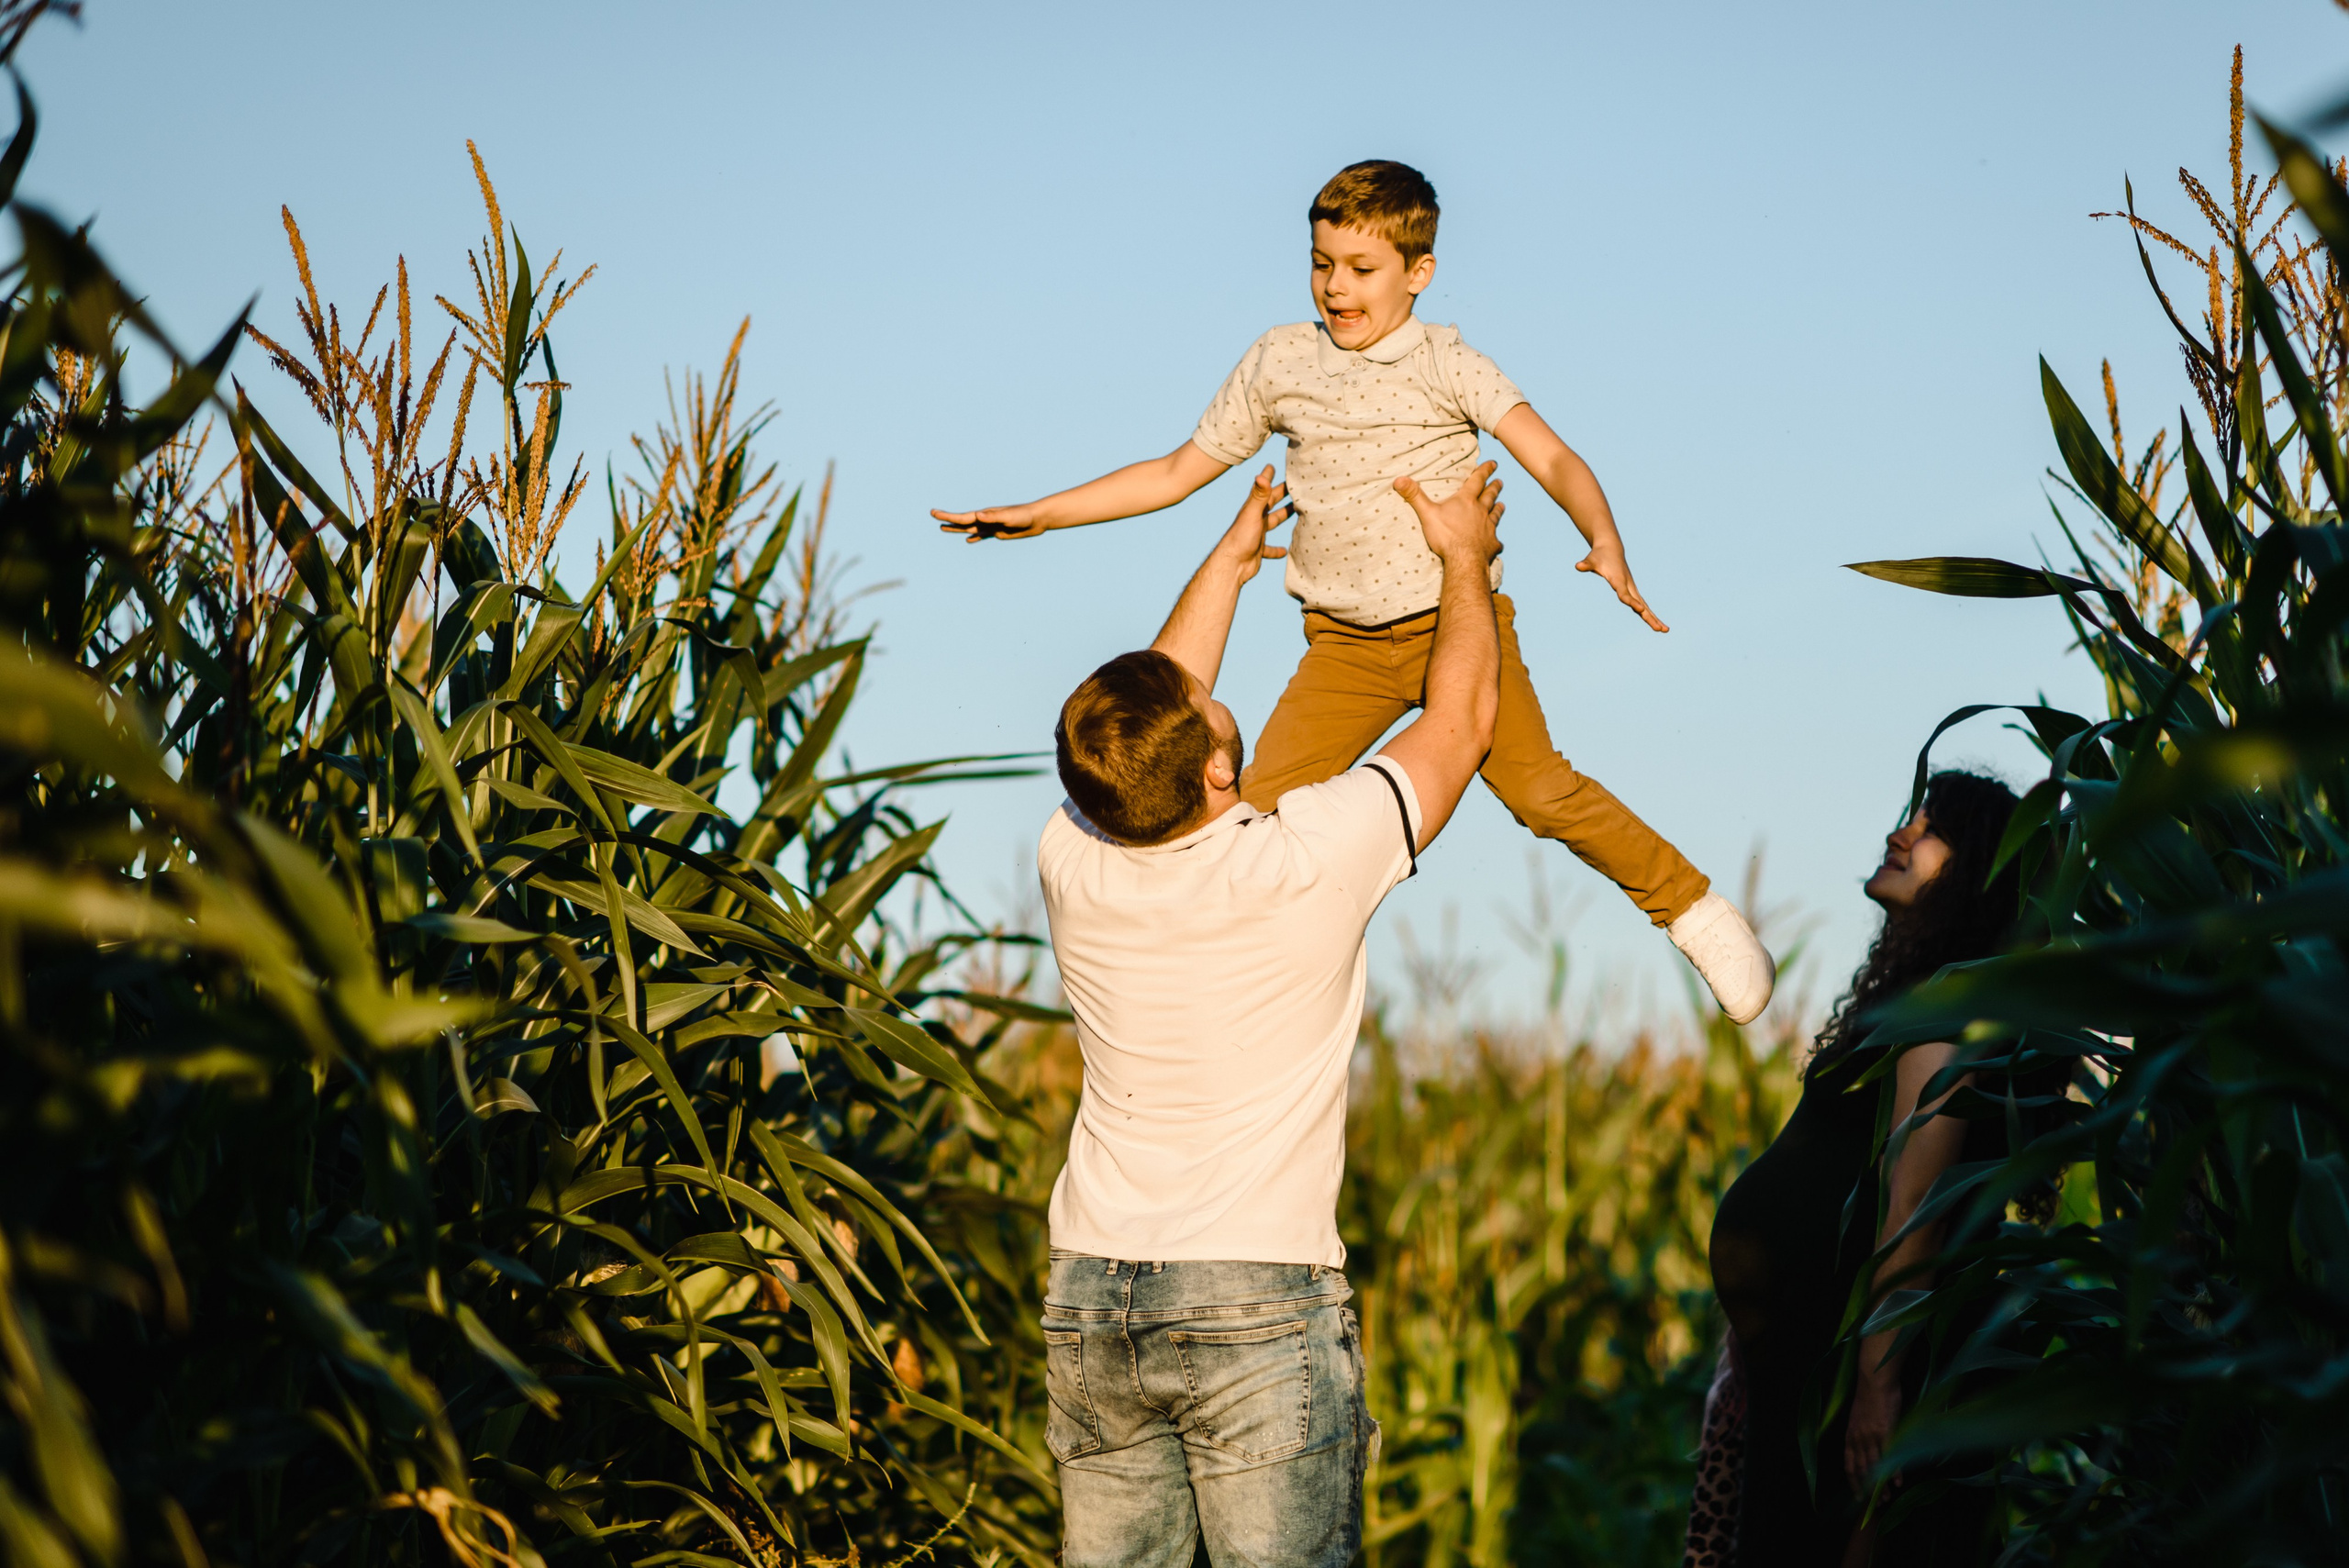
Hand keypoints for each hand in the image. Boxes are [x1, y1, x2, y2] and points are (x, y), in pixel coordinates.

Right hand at [932, 503, 1048, 541]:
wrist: (1037, 519)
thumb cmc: (1024, 516)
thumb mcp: (1008, 516)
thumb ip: (992, 516)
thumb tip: (977, 514)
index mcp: (985, 515)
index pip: (962, 517)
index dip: (947, 516)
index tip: (933, 513)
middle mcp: (985, 519)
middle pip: (962, 521)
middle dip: (947, 520)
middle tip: (933, 515)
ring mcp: (990, 526)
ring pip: (969, 529)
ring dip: (956, 529)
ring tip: (943, 528)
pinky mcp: (997, 532)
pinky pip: (981, 535)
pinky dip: (974, 537)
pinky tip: (968, 540)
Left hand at [1215, 466, 1291, 584]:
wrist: (1231, 565)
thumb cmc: (1240, 538)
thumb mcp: (1252, 514)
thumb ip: (1258, 496)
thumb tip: (1261, 475)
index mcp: (1253, 508)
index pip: (1263, 488)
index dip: (1267, 477)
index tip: (1272, 465)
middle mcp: (1255, 518)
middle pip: (1271, 503)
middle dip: (1281, 493)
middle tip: (1294, 485)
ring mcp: (1257, 533)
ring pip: (1272, 522)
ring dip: (1282, 516)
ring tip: (1296, 511)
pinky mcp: (1259, 549)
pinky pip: (1270, 548)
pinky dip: (1277, 549)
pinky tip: (1285, 550)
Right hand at [1395, 462, 1502, 568]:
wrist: (1464, 559)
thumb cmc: (1446, 536)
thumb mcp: (1427, 513)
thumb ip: (1415, 496)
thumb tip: (1399, 479)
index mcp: (1466, 501)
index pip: (1477, 481)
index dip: (1485, 471)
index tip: (1493, 463)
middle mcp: (1480, 511)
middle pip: (1490, 496)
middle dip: (1494, 488)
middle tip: (1500, 482)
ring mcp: (1488, 528)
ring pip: (1495, 515)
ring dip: (1498, 509)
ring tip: (1502, 505)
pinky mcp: (1491, 544)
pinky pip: (1495, 541)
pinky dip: (1496, 541)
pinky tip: (1497, 543)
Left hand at [1576, 539, 1668, 631]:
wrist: (1611, 549)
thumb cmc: (1599, 556)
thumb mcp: (1591, 560)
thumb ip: (1587, 564)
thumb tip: (1578, 566)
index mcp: (1618, 580)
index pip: (1624, 594)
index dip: (1631, 601)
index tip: (1640, 610)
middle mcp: (1628, 586)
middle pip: (1640, 604)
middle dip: (1649, 616)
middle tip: (1659, 628)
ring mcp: (1632, 589)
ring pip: (1644, 606)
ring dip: (1653, 618)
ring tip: (1665, 630)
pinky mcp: (1632, 591)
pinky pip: (1642, 605)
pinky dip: (1648, 614)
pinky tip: (1656, 624)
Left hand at [1844, 1369, 1901, 1494]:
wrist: (1875, 1380)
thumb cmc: (1869, 1397)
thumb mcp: (1859, 1418)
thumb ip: (1861, 1434)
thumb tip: (1867, 1449)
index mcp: (1850, 1435)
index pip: (1848, 1464)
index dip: (1854, 1482)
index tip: (1858, 1495)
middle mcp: (1858, 1438)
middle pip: (1862, 1470)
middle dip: (1868, 1489)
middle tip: (1876, 1503)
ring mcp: (1872, 1436)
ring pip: (1875, 1466)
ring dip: (1881, 1485)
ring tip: (1888, 1497)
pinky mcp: (1886, 1431)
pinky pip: (1889, 1456)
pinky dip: (1893, 1471)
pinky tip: (1897, 1482)